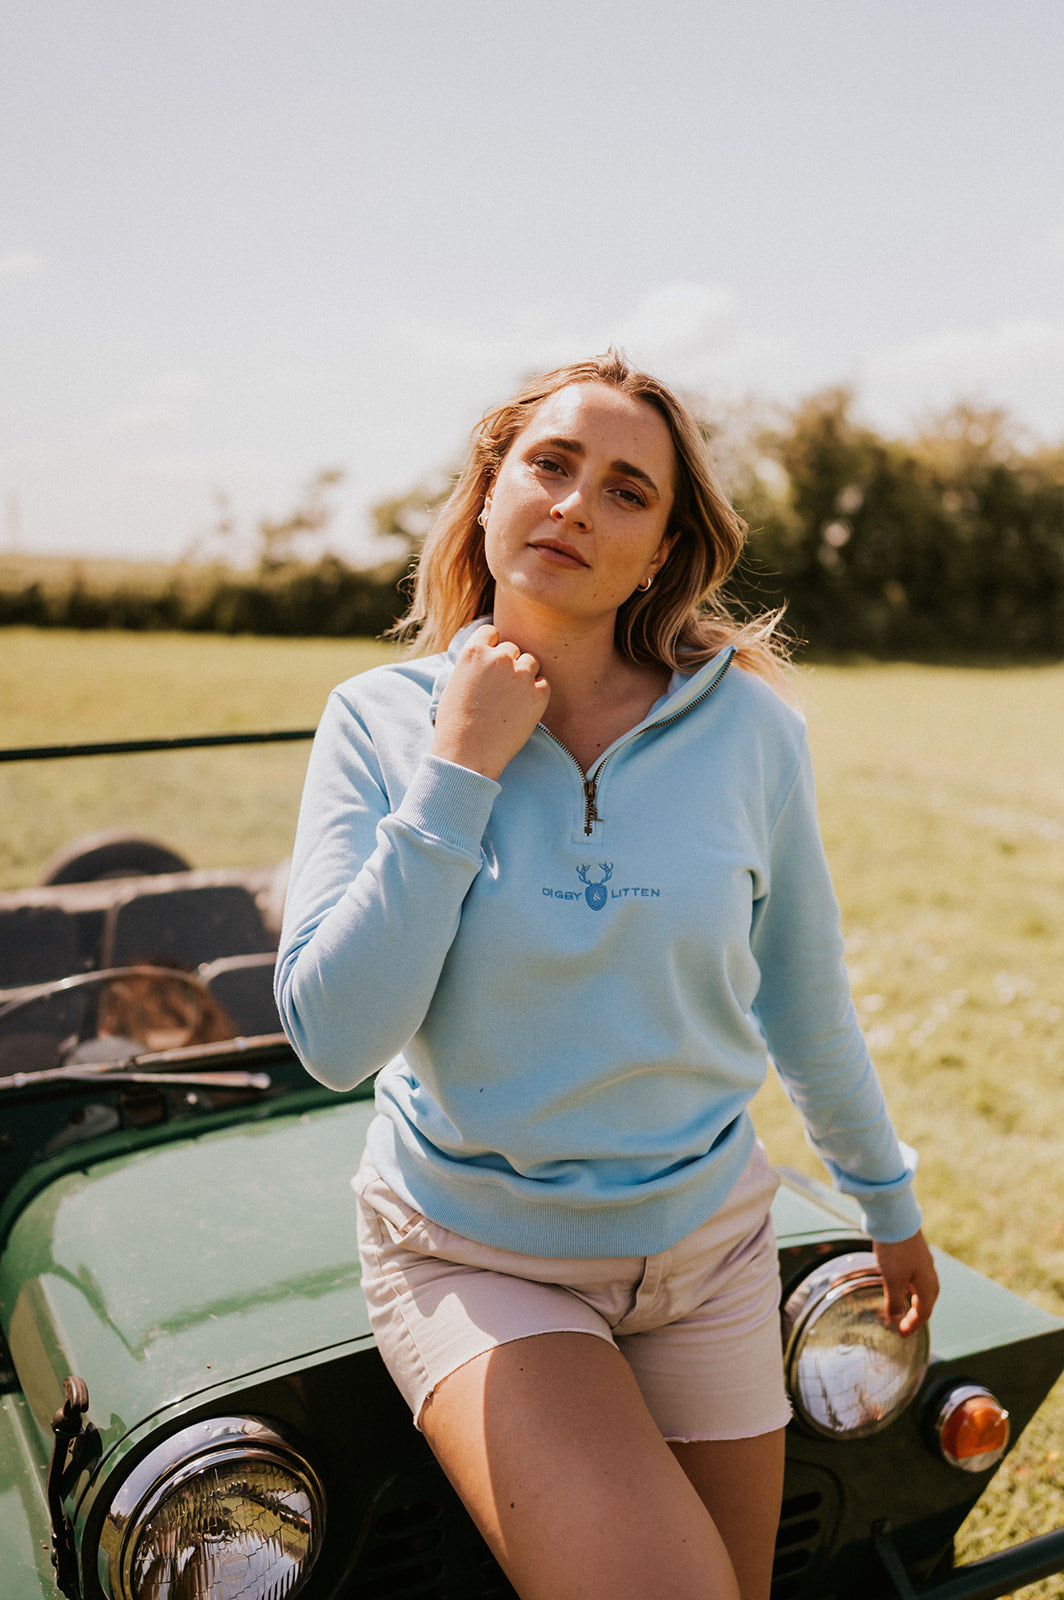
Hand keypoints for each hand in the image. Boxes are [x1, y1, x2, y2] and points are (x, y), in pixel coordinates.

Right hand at [431, 624, 550, 780]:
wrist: (467, 754)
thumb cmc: (455, 723)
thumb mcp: (455, 682)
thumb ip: (473, 664)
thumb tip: (488, 654)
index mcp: (474, 651)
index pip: (492, 632)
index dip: (492, 647)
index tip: (490, 664)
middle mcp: (499, 657)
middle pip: (513, 648)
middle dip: (508, 664)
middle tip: (500, 690)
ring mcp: (521, 675)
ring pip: (531, 662)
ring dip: (524, 675)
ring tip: (510, 700)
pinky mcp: (538, 694)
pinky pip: (544, 683)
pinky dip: (537, 694)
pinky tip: (521, 710)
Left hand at [874, 1230, 938, 1335]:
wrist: (895, 1217)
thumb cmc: (895, 1250)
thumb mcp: (892, 1279)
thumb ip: (894, 1301)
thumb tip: (895, 1320)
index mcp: (927, 1283)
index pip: (924, 1312)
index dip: (913, 1326)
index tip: (901, 1334)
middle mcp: (929, 1273)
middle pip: (927, 1300)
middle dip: (917, 1315)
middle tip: (904, 1324)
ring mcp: (923, 1261)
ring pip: (922, 1287)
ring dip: (914, 1300)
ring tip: (902, 1306)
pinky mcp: (914, 1251)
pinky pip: (916, 1275)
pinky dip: (909, 1285)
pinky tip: (898, 1282)